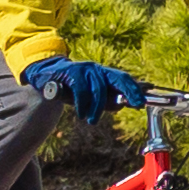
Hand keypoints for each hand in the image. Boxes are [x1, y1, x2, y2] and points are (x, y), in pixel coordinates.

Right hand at [20, 55, 138, 127]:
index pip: (124, 78)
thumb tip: (122, 105)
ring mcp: (84, 69)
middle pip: (118, 78)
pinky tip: (81, 114)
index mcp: (104, 73)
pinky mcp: (71, 72)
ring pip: (98, 89)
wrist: (45, 75)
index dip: (135, 89)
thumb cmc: (71, 87)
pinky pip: (81, 90)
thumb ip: (104, 99)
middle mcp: (97, 69)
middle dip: (129, 92)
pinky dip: (82, 104)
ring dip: (97, 108)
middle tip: (133, 105)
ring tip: (92, 120)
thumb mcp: (89, 94)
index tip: (143, 101)